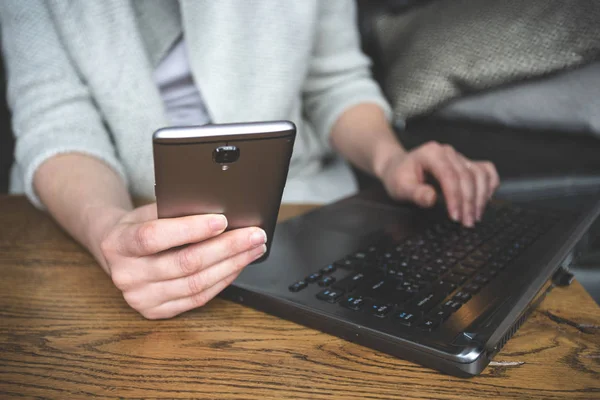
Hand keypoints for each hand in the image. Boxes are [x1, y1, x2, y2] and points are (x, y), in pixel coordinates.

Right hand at [98, 204, 266, 318]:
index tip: (222, 220)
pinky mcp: (156, 311)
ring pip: (195, 284)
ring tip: (253, 248)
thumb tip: (222, 212)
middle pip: (183, 264)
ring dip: (232, 265)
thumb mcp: (148, 211)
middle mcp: (126, 275)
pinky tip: (238, 265)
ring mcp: (140, 298)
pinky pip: (198, 299)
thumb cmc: (140, 226)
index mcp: (118, 244)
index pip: (154, 236)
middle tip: (254, 235)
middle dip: (226, 247)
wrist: (118, 252)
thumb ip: (176, 212)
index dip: (190, 229)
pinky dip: (223, 280)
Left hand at [377, 141, 499, 226]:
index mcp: (431, 154)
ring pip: (480, 174)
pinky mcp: (467, 164)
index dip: (455, 197)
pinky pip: (486, 171)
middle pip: (467, 176)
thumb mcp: (399, 187)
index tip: (456, 217)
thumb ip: (414, 193)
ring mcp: (459, 157)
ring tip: (474, 217)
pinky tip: (485, 201)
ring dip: (481, 197)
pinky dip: (489, 185)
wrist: (398, 168)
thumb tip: (431, 199)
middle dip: (469, 202)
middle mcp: (448, 153)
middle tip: (467, 223)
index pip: (449, 175)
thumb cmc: (398, 177)